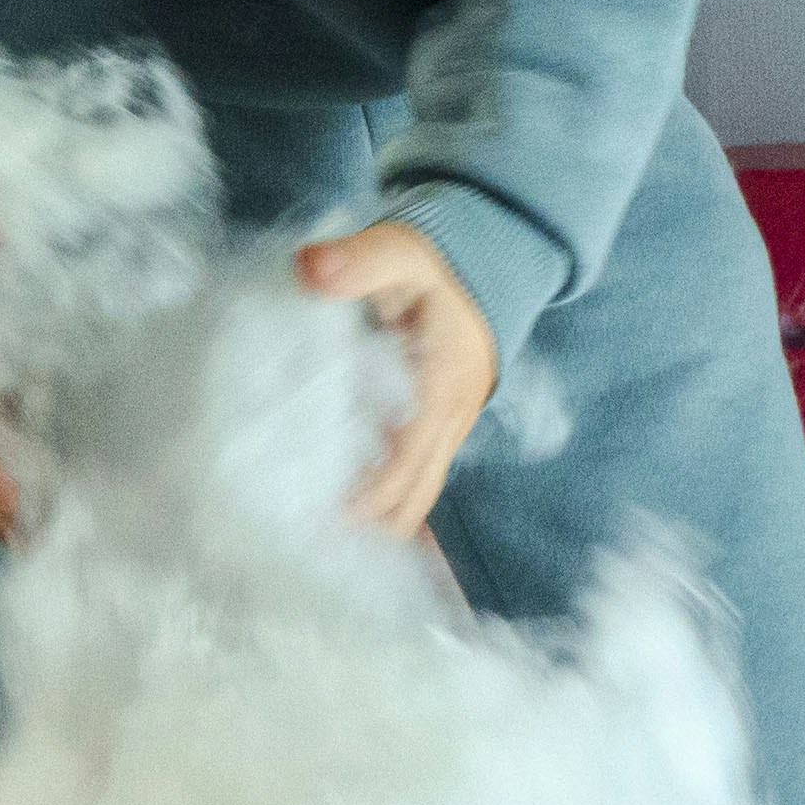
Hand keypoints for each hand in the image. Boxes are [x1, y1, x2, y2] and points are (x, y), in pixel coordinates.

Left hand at [303, 219, 495, 535]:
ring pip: (419, 494)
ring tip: (327, 554)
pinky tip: (357, 533)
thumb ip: (359, 260)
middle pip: (415, 492)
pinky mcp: (440, 429)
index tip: (326, 520)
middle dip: (371, 527)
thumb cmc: (438, 262)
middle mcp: (450, 417)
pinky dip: (390, 508)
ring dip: (381, 524)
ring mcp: (448, 428)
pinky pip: (418, 482)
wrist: (493, 264)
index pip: (406, 457)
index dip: (370, 493)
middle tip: (312, 552)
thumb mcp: (400, 251)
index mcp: (440, 382)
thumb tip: (311, 268)